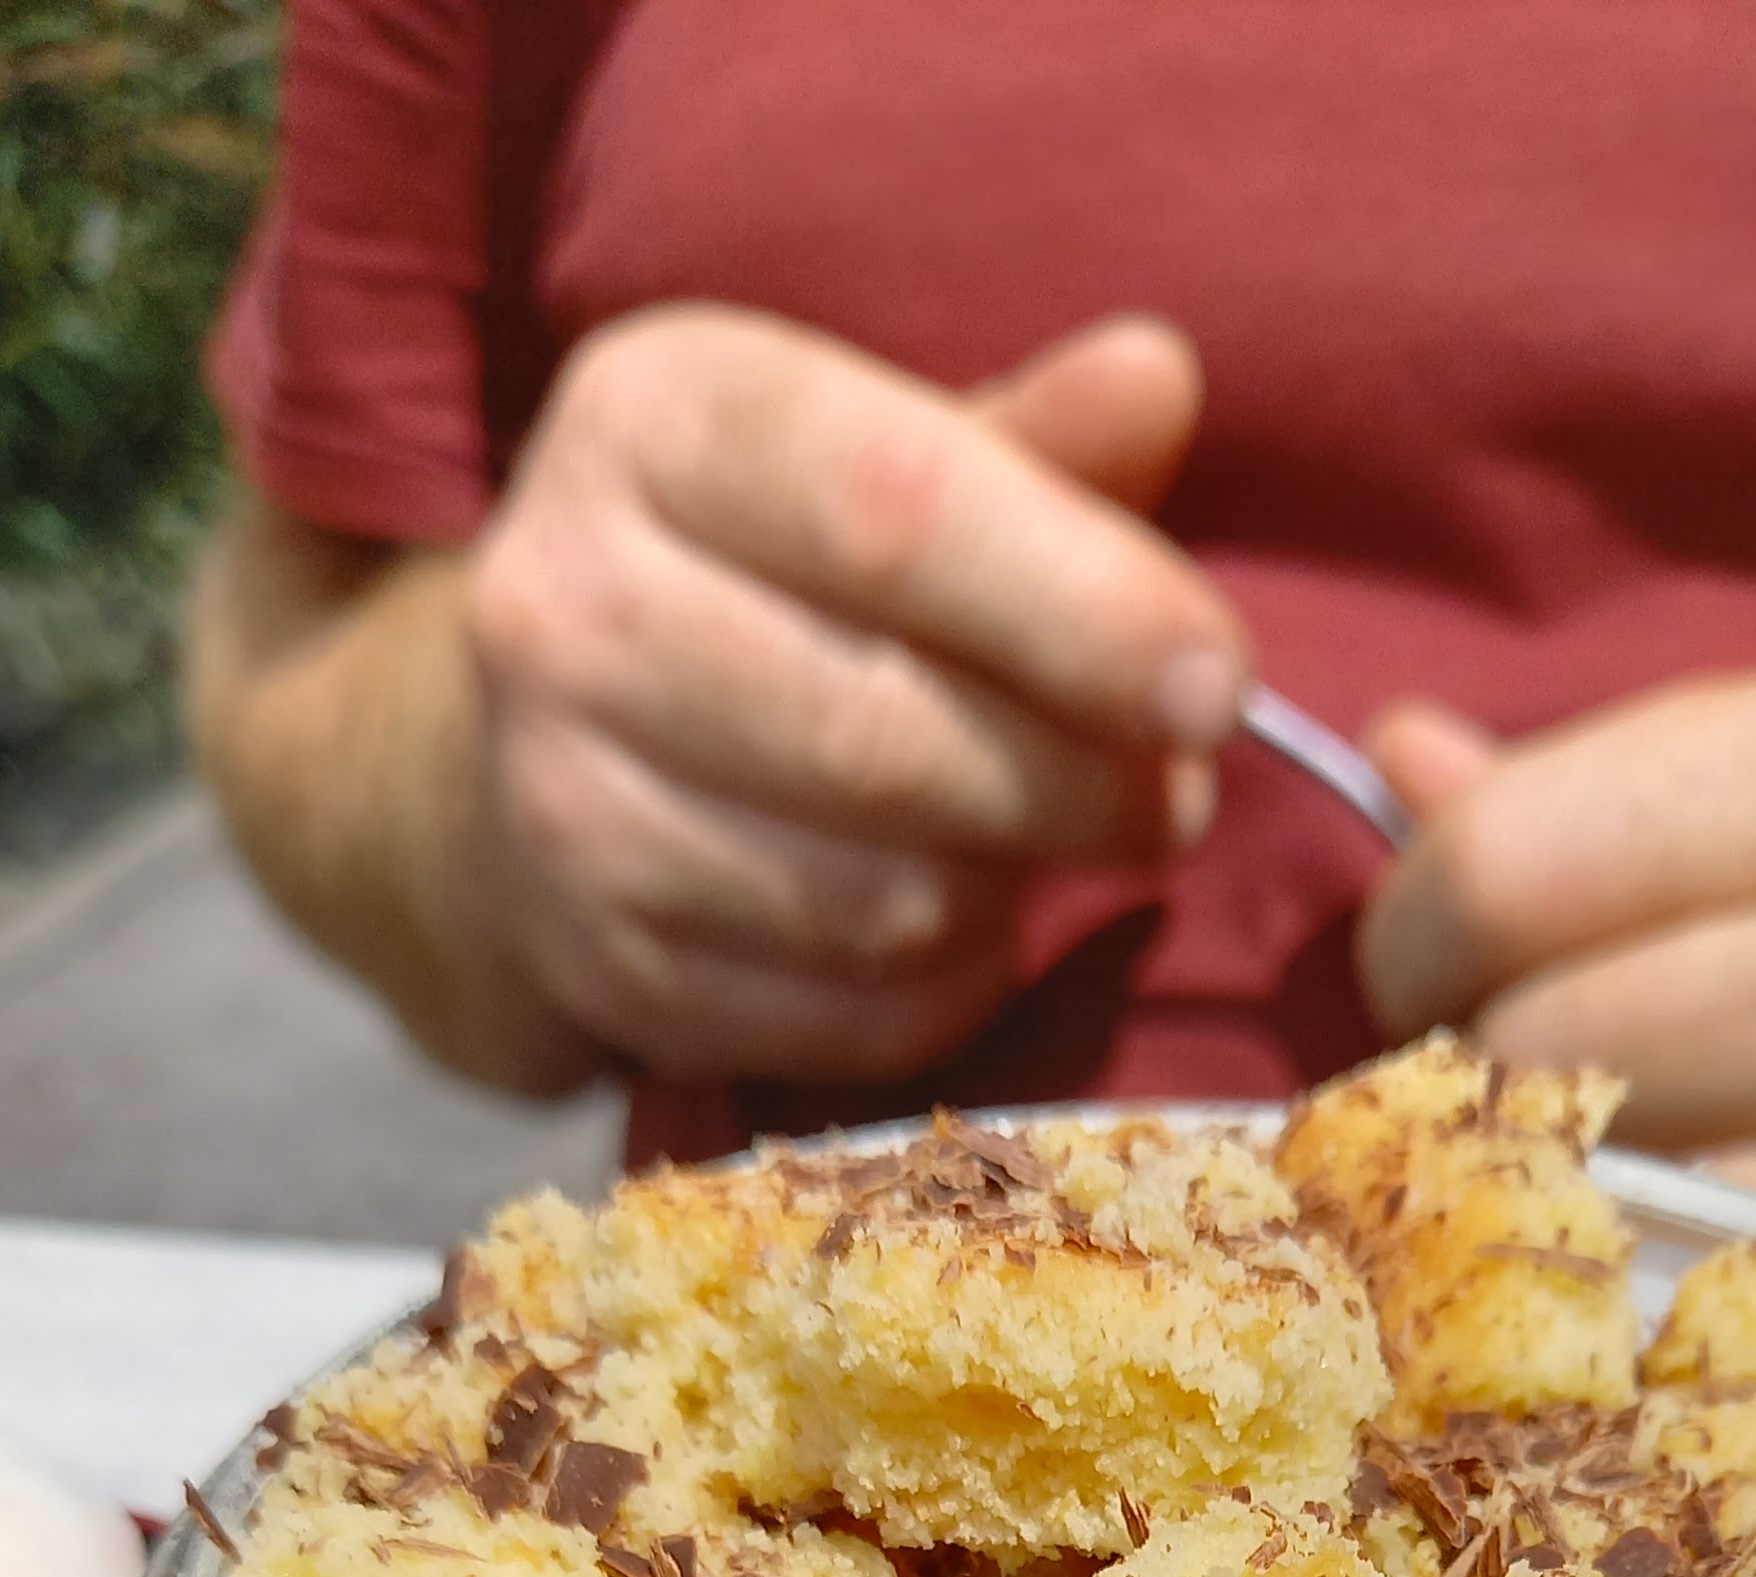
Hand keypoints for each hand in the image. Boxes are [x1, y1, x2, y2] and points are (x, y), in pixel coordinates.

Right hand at [458, 305, 1248, 1084]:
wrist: (535, 744)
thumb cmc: (766, 576)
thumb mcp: (872, 457)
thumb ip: (1026, 444)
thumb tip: (1161, 380)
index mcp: (653, 420)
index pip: (892, 511)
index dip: (1084, 611)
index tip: (1221, 685)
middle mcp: (566, 603)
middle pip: (887, 731)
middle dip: (1078, 784)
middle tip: (1176, 798)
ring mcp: (560, 802)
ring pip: (878, 898)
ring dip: (1014, 888)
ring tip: (1055, 843)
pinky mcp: (599, 965)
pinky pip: (846, 1016)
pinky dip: (951, 984)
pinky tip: (971, 925)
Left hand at [1359, 661, 1755, 1372]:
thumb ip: (1624, 782)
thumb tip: (1396, 773)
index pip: (1504, 871)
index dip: (1410, 927)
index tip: (1432, 954)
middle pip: (1528, 1052)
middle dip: (1472, 1070)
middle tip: (1512, 1073)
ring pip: (1595, 1204)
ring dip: (1546, 1195)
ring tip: (1589, 1156)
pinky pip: (1695, 1315)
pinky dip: (1644, 1290)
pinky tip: (1672, 1248)